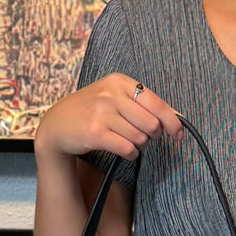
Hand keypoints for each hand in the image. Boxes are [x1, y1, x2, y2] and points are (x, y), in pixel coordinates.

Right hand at [35, 73, 182, 161]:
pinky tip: (123, 151)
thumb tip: (175, 118)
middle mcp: (111, 94)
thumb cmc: (90, 111)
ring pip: (140, 138)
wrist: (57, 125)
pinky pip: (127, 148)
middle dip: (153, 136)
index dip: (173, 122)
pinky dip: (130, 154)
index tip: (179, 134)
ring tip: (127, 142)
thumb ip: (141, 104)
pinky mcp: (95, 132)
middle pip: (152, 123)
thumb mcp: (113, 96)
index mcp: (119, 81)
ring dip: (139, 146)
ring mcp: (101, 112)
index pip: (157, 103)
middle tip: (144, 138)